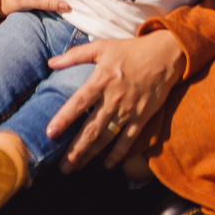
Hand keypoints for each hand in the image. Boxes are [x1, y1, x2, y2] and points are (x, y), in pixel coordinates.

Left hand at [45, 30, 185, 171]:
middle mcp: (113, 98)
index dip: (64, 118)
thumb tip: (51, 62)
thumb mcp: (101, 47)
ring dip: (91, 155)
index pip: (78, 103)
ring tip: (76, 168)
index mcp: (101, 79)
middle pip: (91, 129)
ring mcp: (128, 110)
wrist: (164, 55)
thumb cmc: (130, 50)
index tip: (49, 133)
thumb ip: (75, 55)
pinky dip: (117, 154)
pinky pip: (128, 140)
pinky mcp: (142, 117)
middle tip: (62, 166)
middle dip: (75, 149)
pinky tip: (107, 165)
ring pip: (106, 138)